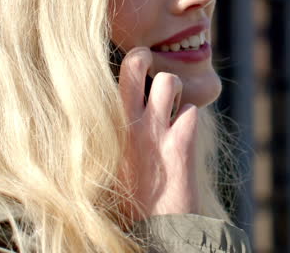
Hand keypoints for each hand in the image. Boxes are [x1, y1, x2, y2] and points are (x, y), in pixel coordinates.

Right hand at [118, 47, 199, 220]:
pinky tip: (183, 134)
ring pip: (169, 81)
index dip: (121, 66)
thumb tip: (98, 118)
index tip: (127, 70)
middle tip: (148, 66)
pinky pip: (191, 111)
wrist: (152, 231)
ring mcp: (156, 131)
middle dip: (143, 58)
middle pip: (135, 65)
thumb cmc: (125, 201)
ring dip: (174, 89)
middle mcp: (129, 124)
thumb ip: (104, 137)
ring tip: (170, 105)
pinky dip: (190, 119)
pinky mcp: (182, 144)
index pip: (110, 79)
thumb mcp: (103, 166)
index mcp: (106, 128)